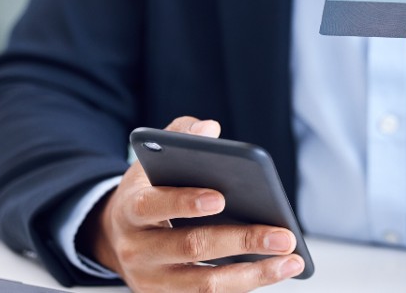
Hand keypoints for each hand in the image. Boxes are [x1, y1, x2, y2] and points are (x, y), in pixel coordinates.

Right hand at [81, 116, 304, 292]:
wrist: (114, 238)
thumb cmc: (146, 194)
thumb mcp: (151, 163)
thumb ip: (179, 137)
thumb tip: (209, 128)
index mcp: (131, 208)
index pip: (154, 204)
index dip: (185, 202)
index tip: (221, 197)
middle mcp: (137, 249)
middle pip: (191, 247)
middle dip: (242, 240)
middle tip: (283, 235)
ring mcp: (151, 280)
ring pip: (205, 284)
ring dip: (253, 274)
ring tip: (291, 260)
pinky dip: (245, 285)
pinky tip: (275, 271)